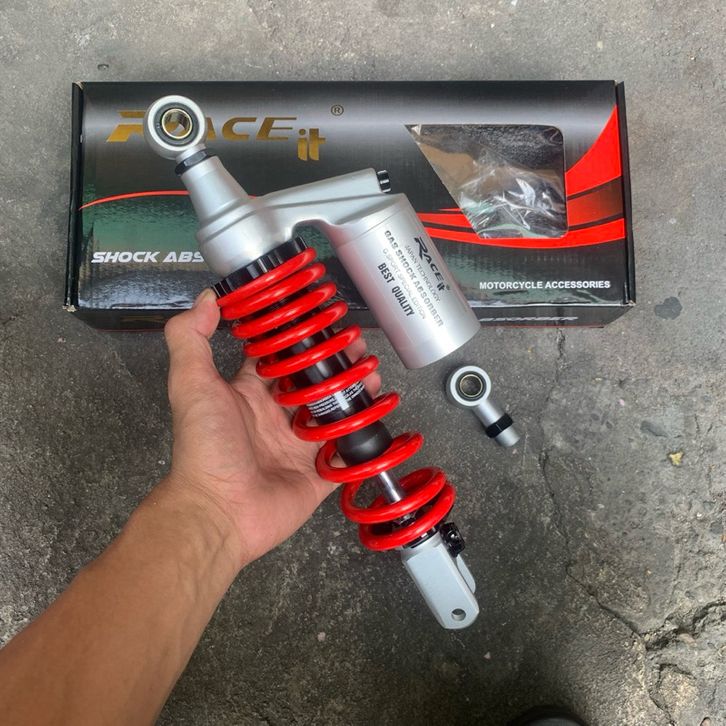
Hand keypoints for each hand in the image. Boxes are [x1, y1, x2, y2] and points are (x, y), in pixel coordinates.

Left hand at [160, 288, 379, 569]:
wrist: (219, 511)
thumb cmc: (205, 446)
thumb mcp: (191, 384)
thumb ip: (191, 338)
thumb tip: (208, 298)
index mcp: (251, 394)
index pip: (282, 358)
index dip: (304, 340)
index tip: (326, 322)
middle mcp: (278, 416)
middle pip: (315, 383)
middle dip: (339, 364)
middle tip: (359, 350)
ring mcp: (301, 446)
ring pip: (336, 412)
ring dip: (356, 393)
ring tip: (372, 377)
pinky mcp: (320, 474)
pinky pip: (347, 452)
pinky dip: (363, 435)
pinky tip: (377, 413)